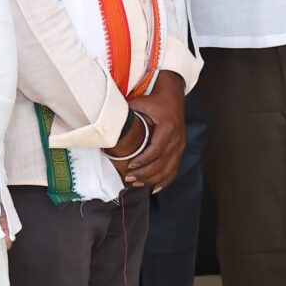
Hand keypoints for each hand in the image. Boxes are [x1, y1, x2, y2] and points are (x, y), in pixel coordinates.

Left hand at [118, 73, 185, 190]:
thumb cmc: (155, 101)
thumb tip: (106, 125)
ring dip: (153, 179)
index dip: (144, 160)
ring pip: (168, 169)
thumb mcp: (139, 104)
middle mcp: (177, 138)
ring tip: (137, 183)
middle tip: (129, 178)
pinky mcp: (179, 150)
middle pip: (162, 163)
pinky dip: (165, 180)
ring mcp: (180, 146)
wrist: (173, 97)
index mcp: (168, 127)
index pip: (157, 149)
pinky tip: (155, 187)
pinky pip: (174, 169)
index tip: (131, 166)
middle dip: (145, 173)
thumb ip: (125, 115)